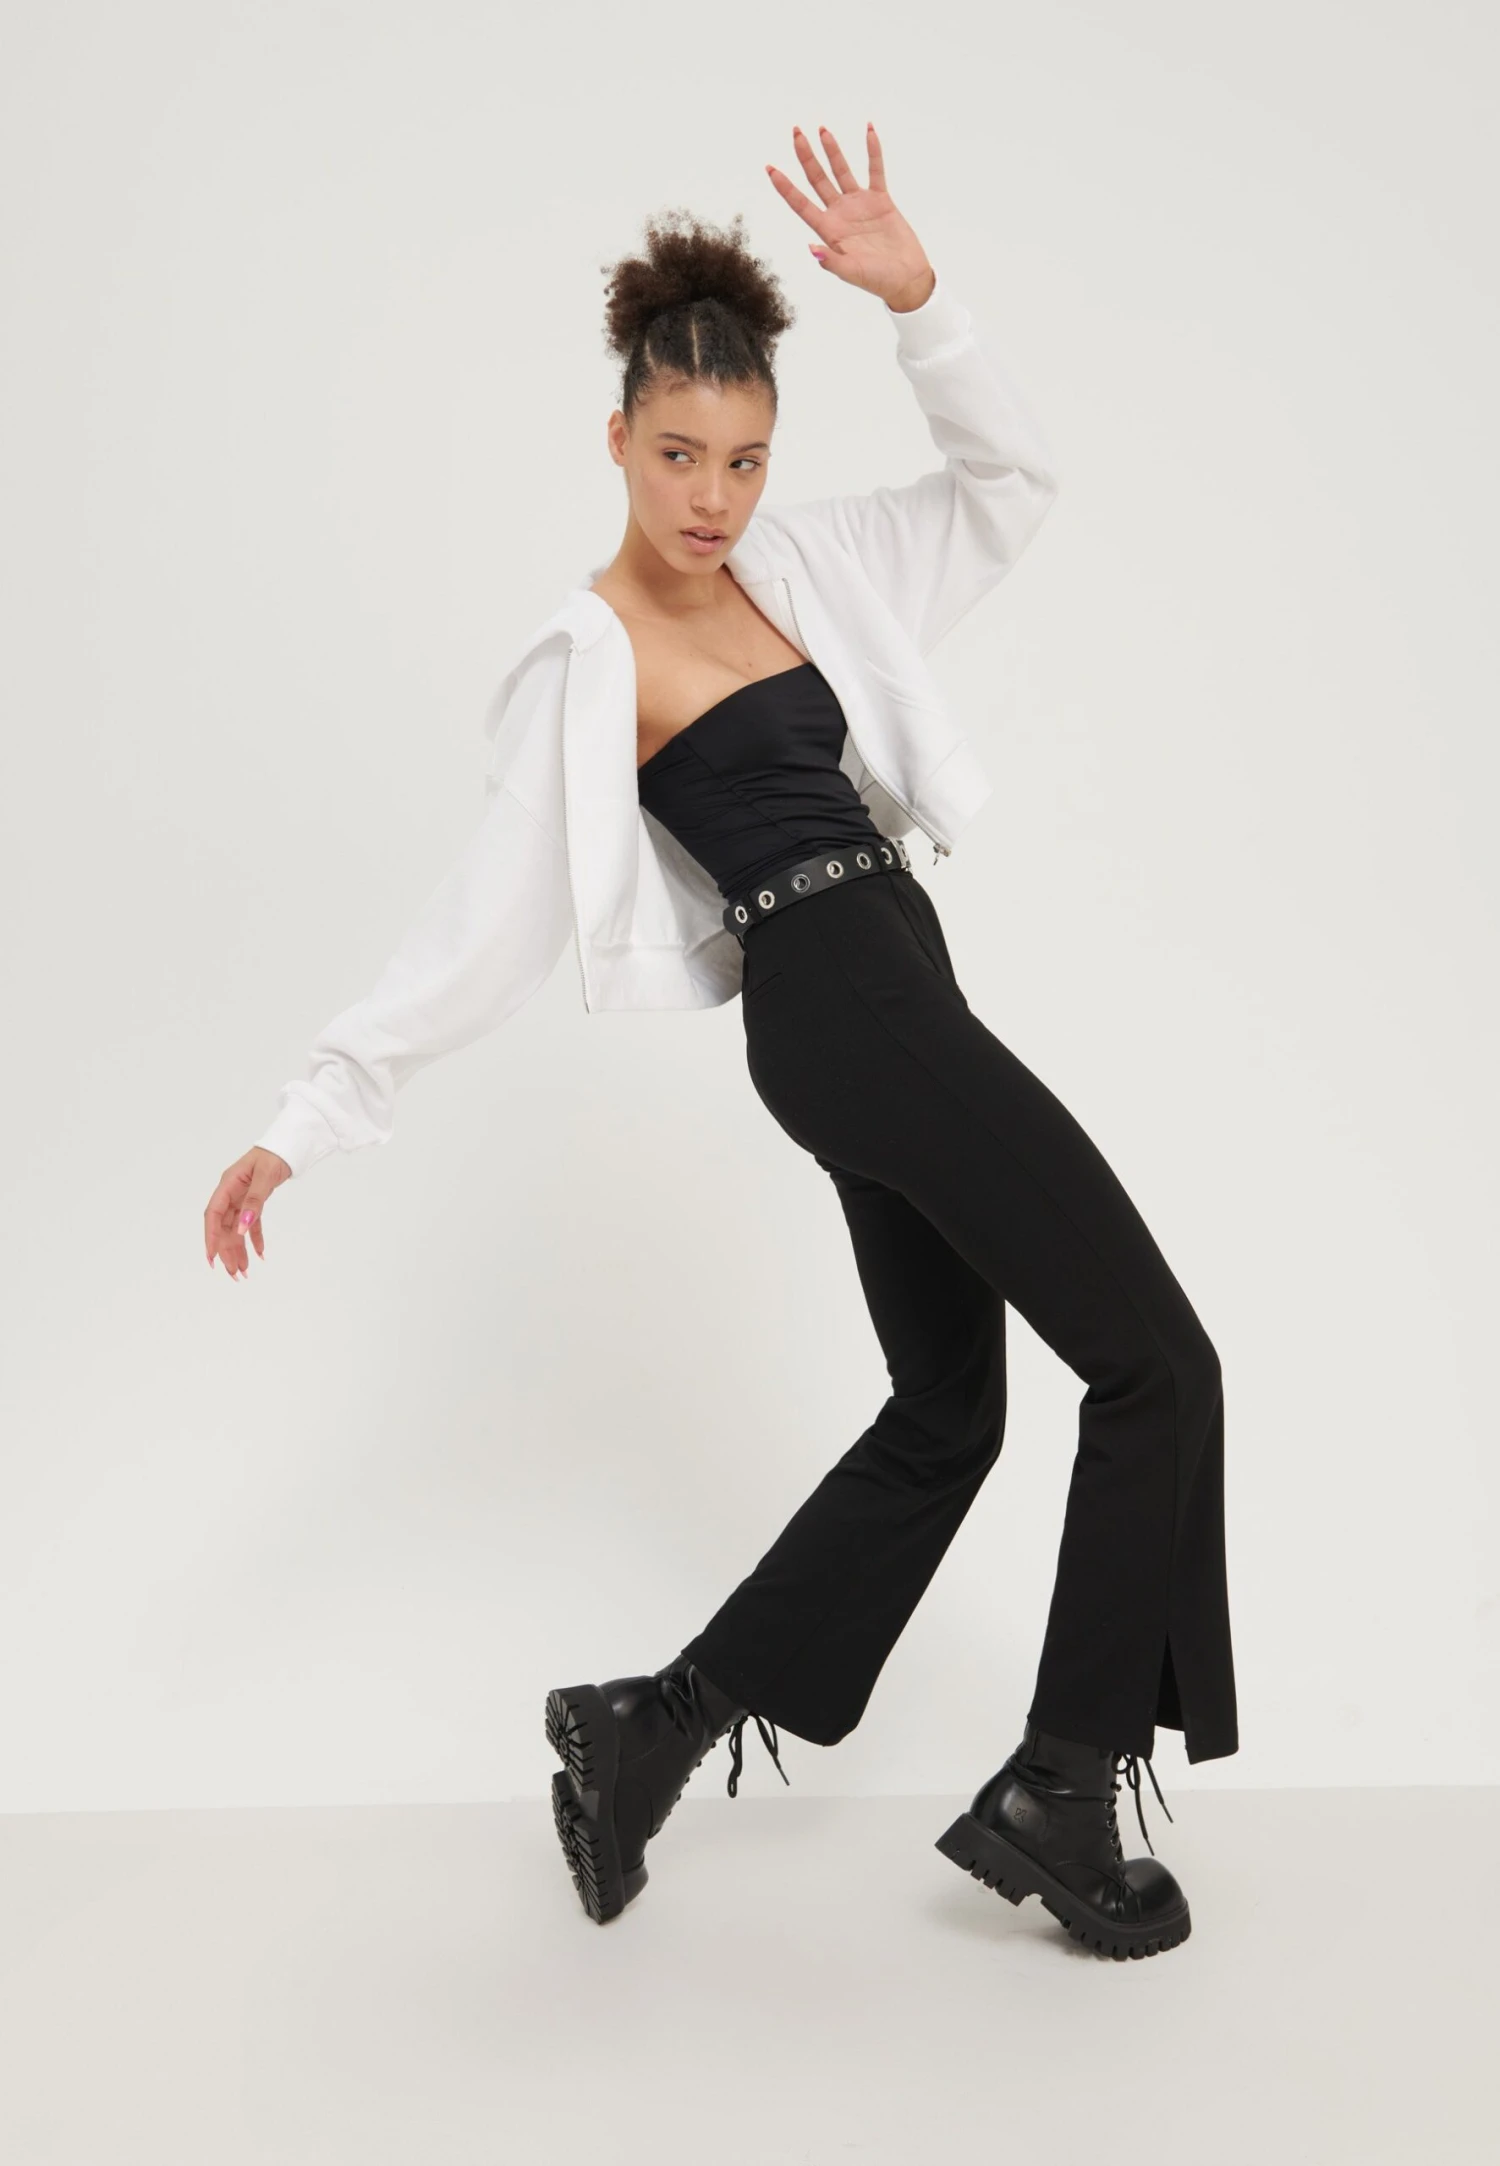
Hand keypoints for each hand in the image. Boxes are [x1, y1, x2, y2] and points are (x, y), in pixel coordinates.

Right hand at [205, 1146, 290, 1277]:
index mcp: (228, 1185)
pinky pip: (252, 1224)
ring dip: (239, 1250)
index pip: (214, 1215)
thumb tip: (242, 1228)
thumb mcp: (265, 1177)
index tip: (212, 1259)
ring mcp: (241, 1197)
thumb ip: (254, 1202)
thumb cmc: (275, 1155)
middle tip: (233, 1274)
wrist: (289, 1144)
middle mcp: (231, 1192)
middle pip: (224, 1227)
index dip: (211, 1237)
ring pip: (236, 1228)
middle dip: (226, 1251)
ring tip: (243, 1272)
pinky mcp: (254, 1200)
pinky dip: (255, 1239)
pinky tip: (260, 1255)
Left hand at [764, 122, 935, 312]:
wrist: (906, 279)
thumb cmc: (877, 281)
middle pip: (817, 179)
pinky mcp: (880, 200)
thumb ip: (832, 262)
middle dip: (806, 156)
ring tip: (822, 130)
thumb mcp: (852, 273)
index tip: (770, 168)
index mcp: (829, 230)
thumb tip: (812, 247)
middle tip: (796, 132)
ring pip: (841, 171)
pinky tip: (869, 130)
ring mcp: (859, 205)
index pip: (801, 204)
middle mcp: (840, 213)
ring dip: (832, 150)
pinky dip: (873, 151)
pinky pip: (875, 170)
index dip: (785, 187)